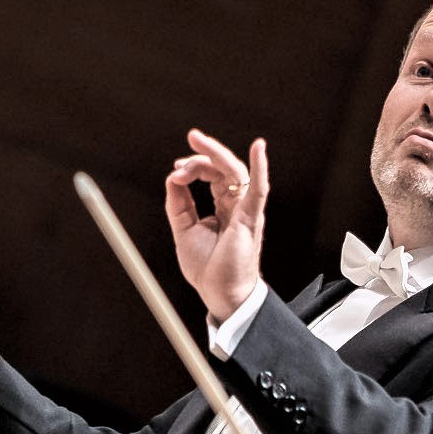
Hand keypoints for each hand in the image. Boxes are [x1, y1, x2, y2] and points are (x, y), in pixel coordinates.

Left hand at [164, 129, 270, 324]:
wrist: (220, 294)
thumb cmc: (208, 269)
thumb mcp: (184, 230)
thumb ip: (178, 204)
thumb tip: (172, 177)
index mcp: (223, 208)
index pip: (211, 177)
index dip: (194, 169)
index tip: (176, 172)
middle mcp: (237, 205)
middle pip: (223, 169)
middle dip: (205, 153)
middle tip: (191, 138)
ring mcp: (245, 210)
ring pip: (235, 172)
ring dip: (217, 154)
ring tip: (199, 141)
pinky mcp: (250, 219)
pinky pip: (258, 190)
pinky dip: (260, 167)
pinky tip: (258, 148)